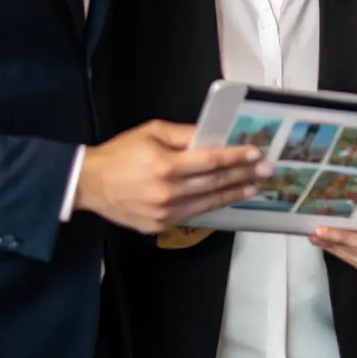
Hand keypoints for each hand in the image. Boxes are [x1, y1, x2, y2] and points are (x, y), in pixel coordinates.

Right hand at [74, 120, 273, 233]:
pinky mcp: (159, 226)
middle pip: (213, 183)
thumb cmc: (121, 152)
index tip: (256, 154)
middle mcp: (168, 192)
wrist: (90, 184)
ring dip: (232, 194)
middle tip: (267, 171)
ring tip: (253, 187)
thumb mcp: (152, 131)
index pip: (209, 161)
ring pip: (207, 203)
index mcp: (165, 165)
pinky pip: (192, 215)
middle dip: (243, 175)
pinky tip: (225, 198)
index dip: (235, 157)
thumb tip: (212, 136)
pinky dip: (211, 206)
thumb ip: (183, 134)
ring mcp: (164, 213)